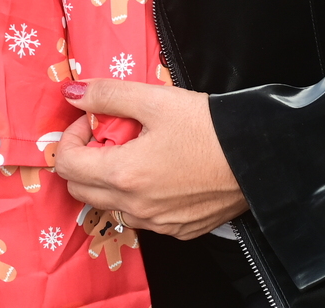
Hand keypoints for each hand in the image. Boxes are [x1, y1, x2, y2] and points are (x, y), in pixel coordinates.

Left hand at [55, 79, 249, 239]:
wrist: (259, 158)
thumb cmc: (208, 127)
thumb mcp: (155, 99)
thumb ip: (107, 95)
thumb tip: (71, 93)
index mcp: (123, 174)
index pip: (65, 164)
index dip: (69, 136)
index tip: (90, 120)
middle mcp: (135, 207)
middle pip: (80, 190)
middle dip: (84, 159)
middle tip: (109, 135)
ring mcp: (157, 223)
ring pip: (109, 206)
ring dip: (109, 180)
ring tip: (136, 151)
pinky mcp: (178, 230)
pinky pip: (140, 217)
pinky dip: (136, 196)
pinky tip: (159, 172)